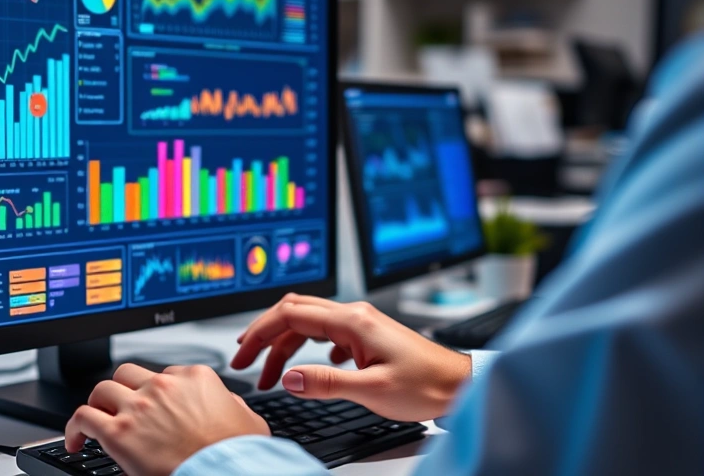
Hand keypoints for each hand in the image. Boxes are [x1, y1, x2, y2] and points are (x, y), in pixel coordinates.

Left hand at [65, 363, 269, 475]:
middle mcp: (163, 386)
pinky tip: (75, 440)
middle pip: (128, 374)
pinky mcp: (118, 432)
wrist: (226, 472)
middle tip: (121, 408)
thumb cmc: (238, 453)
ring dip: (98, 405)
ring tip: (95, 421)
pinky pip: (83, 417)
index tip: (153, 407)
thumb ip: (233, 405)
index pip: (165, 374)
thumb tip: (228, 404)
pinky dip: (73, 427)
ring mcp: (139, 406)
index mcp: (194, 378)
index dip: (156, 392)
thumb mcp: (249, 421)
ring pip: (102, 389)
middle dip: (122, 390)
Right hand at [232, 294, 470, 421]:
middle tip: (245, 359)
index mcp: (352, 321)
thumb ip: (326, 382)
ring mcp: (361, 324)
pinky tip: (311, 369)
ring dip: (285, 345)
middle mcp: (355, 315)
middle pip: (295, 313)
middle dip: (265, 335)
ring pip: (310, 324)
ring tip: (271, 374)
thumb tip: (289, 378)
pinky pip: (326, 333)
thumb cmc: (427, 385)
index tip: (242, 352)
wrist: (460, 385)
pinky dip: (308, 348)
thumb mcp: (372, 390)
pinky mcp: (368, 336)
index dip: (260, 331)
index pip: (291, 314)